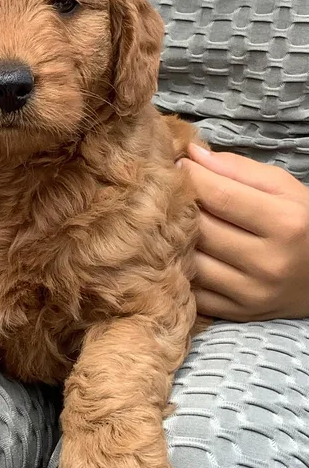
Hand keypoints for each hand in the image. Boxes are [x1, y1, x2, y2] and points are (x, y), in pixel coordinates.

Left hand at [180, 144, 308, 321]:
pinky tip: (183, 251)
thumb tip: (193, 155)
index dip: (192, 176)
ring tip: (175, 220)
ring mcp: (251, 293)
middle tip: (172, 191)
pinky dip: (182, 269)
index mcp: (286, 224)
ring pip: (191, 261)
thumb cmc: (302, 223)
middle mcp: (269, 262)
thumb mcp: (284, 188)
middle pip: (202, 229)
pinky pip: (194, 290)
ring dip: (176, 239)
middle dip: (181, 205)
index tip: (179, 164)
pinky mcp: (237, 313)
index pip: (220, 195)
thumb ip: (238, 169)